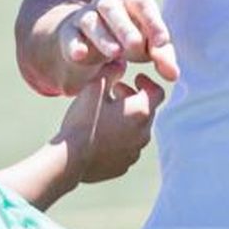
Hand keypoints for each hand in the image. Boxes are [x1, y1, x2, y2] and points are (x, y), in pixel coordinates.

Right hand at [51, 0, 178, 94]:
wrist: (92, 39)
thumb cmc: (129, 38)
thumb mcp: (149, 45)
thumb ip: (162, 56)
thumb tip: (173, 75)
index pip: (142, 3)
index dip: (152, 21)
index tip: (162, 42)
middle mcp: (106, 2)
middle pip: (112, 9)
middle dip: (124, 27)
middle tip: (135, 45)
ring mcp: (85, 15)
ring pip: (91, 21)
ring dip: (103, 37)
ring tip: (115, 53)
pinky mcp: (69, 32)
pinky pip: (70, 36)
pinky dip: (74, 45)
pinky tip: (80, 55)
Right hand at [56, 67, 165, 183]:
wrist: (70, 159)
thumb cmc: (83, 120)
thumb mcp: (94, 87)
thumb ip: (111, 71)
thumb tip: (120, 63)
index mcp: (141, 111)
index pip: (158, 92)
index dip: (147, 82)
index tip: (136, 78)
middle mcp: (144, 133)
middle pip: (147, 110)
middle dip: (134, 98)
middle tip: (116, 92)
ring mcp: (135, 152)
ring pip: (138, 130)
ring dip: (128, 119)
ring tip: (106, 113)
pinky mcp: (124, 165)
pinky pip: (127, 147)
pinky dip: (120, 138)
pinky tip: (101, 135)